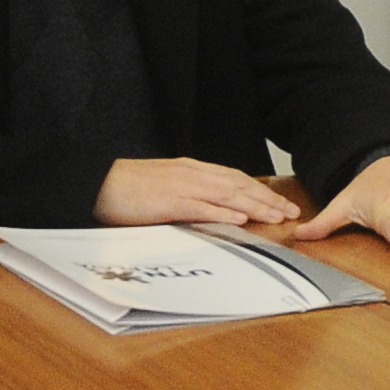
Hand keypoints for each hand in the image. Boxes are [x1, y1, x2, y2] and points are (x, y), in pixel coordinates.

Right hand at [95, 156, 297, 227]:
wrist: (99, 183)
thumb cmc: (129, 188)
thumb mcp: (166, 186)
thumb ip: (190, 194)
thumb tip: (213, 208)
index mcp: (191, 170)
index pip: (235, 178)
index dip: (260, 191)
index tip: (280, 203)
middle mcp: (192, 174)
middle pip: (238, 185)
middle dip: (267, 199)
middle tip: (290, 212)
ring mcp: (182, 187)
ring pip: (227, 195)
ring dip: (254, 206)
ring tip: (276, 216)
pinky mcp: (169, 202)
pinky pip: (201, 207)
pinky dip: (223, 212)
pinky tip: (241, 219)